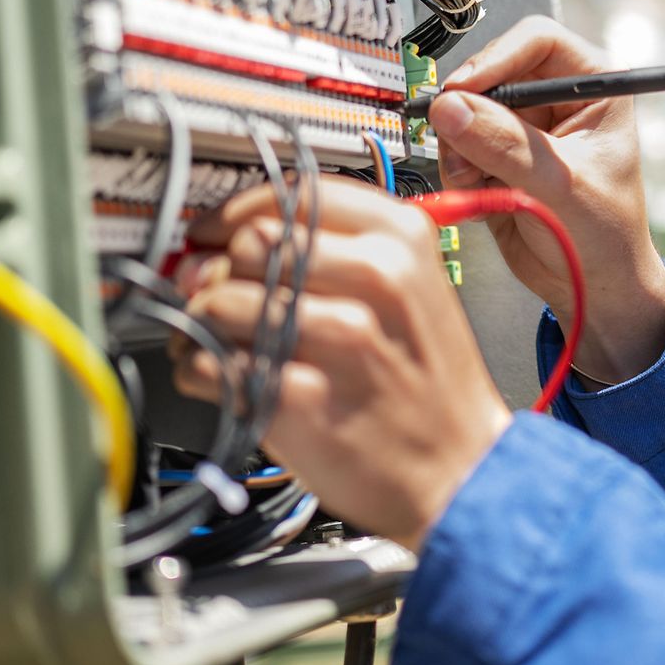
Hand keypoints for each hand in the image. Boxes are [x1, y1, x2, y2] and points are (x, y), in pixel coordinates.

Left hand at [170, 179, 511, 551]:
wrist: (463, 471)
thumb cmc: (428, 383)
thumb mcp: (409, 288)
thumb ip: (328, 252)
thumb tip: (221, 246)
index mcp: (402, 239)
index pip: (291, 193)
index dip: (237, 213)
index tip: (217, 233)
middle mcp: (375, 278)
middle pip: (249, 242)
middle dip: (218, 271)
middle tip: (218, 297)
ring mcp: (340, 338)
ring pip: (218, 302)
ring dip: (202, 325)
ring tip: (221, 344)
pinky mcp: (303, 397)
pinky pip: (213, 364)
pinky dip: (202, 372)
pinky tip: (226, 380)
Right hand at [430, 16, 664, 382]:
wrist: (592, 287)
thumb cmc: (605, 235)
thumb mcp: (559, 186)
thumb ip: (506, 144)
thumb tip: (452, 107)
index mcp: (593, 86)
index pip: (537, 39)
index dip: (498, 58)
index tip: (465, 89)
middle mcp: (555, 98)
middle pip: (491, 73)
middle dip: (469, 111)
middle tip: (460, 147)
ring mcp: (522, 126)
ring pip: (465, 109)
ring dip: (459, 146)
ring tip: (478, 183)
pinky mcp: (495, 155)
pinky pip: (456, 144)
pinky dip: (458, 168)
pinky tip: (482, 195)